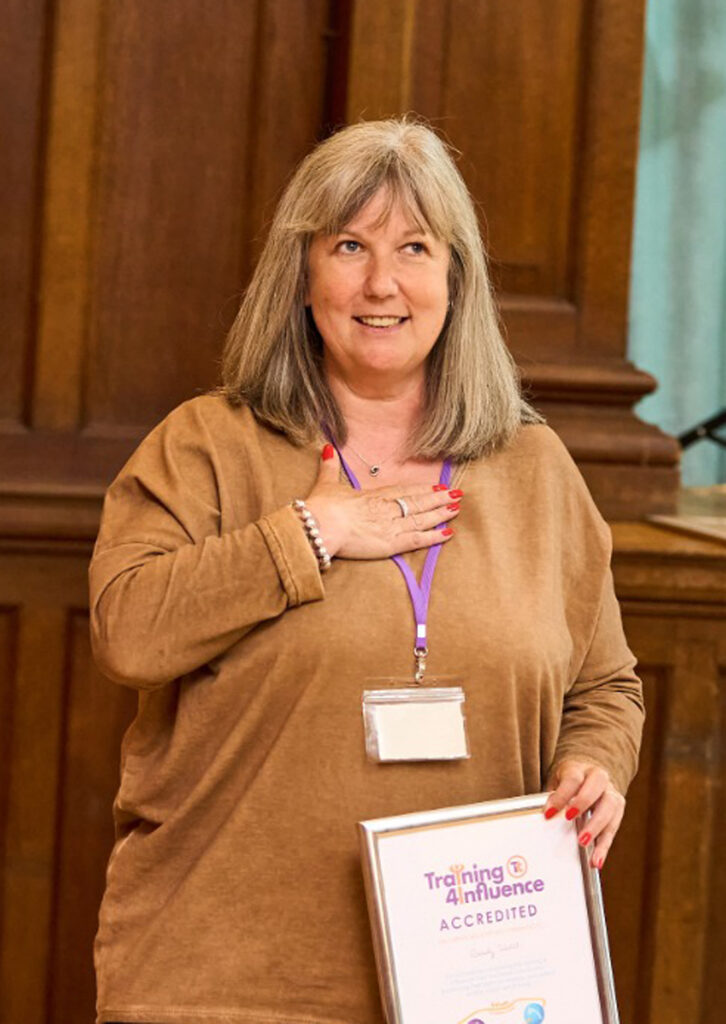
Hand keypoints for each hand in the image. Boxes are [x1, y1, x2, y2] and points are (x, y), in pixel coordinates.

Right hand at [305, 443, 461, 558]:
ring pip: (422, 518)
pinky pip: (418, 539)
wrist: (320, 526)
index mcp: (374, 496)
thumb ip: (330, 466)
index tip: (437, 487)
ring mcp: (391, 525)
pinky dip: (434, 537)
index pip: (404, 491)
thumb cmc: (321, 508)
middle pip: (418, 502)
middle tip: (457, 494)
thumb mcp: (326, 484)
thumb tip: (328, 447)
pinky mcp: (391, 543)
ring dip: (441, 513)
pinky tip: (449, 533)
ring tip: (457, 508)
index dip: (422, 489)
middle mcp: (387, 508)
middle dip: (439, 499)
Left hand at [543, 759, 624, 869]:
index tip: (548, 814)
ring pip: (610, 808)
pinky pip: (613, 827)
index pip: (572, 780)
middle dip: (583, 806)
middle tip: (568, 820)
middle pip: (596, 790)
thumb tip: (545, 815)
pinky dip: (604, 846)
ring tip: (583, 843)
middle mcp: (598, 778)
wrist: (590, 773)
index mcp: (579, 769)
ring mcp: (611, 792)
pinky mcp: (618, 808)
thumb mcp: (557, 782)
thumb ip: (553, 797)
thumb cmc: (569, 781)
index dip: (561, 796)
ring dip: (596, 828)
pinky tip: (596, 860)